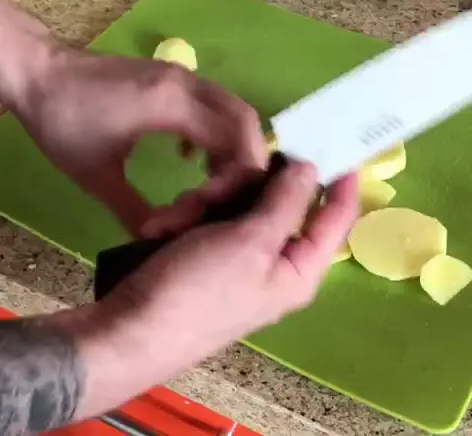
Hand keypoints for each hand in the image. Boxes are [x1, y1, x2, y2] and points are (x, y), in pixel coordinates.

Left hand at [12, 45, 267, 235]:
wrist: (35, 73)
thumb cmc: (62, 123)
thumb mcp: (96, 177)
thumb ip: (133, 211)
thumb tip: (159, 243)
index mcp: (172, 105)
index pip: (235, 140)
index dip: (239, 178)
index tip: (220, 208)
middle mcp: (186, 84)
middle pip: (246, 121)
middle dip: (247, 163)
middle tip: (230, 200)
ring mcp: (180, 76)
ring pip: (233, 109)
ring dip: (234, 147)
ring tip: (215, 185)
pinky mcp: (170, 76)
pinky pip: (213, 103)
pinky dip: (218, 131)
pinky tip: (192, 158)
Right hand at [103, 161, 359, 355]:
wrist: (131, 329)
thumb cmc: (198, 290)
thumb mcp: (249, 242)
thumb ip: (286, 202)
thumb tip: (311, 169)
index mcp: (298, 269)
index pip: (336, 219)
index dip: (340, 181)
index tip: (334, 142)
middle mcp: (272, 263)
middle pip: (274, 201)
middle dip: (238, 188)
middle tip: (212, 188)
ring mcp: (234, 260)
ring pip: (232, 205)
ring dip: (200, 204)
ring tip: (173, 221)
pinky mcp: (200, 256)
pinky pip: (202, 222)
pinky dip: (181, 221)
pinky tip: (159, 230)